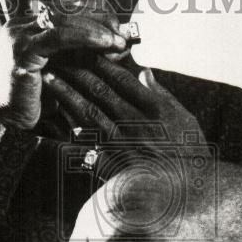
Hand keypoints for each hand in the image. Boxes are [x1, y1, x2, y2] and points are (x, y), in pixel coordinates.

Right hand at [0, 12, 127, 127]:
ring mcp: (19, 36)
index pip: (65, 11)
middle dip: (98, 21)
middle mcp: (20, 26)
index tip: (117, 28)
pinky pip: (59, 37)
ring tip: (119, 41)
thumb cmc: (35, 102)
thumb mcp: (59, 71)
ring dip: (96, 29)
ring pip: (65, 21)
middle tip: (124, 34)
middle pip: (66, 12)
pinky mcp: (22, 50)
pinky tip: (105, 43)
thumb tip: (116, 46)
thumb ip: (78, 55)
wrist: (6, 121)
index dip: (93, 16)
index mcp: (26, 27)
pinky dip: (86, 37)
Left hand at [41, 56, 205, 177]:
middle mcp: (136, 123)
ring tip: (50, 78)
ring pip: (89, 112)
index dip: (101, 62)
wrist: (188, 192)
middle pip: (101, 91)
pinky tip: (55, 115)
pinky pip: (86, 142)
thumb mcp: (187, 119)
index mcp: (155, 109)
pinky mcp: (113, 163)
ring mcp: (123, 143)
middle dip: (77, 71)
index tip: (85, 49)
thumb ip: (163, 95)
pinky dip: (69, 127)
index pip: (123, 79)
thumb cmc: (191, 154)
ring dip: (67, 93)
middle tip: (58, 55)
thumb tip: (144, 72)